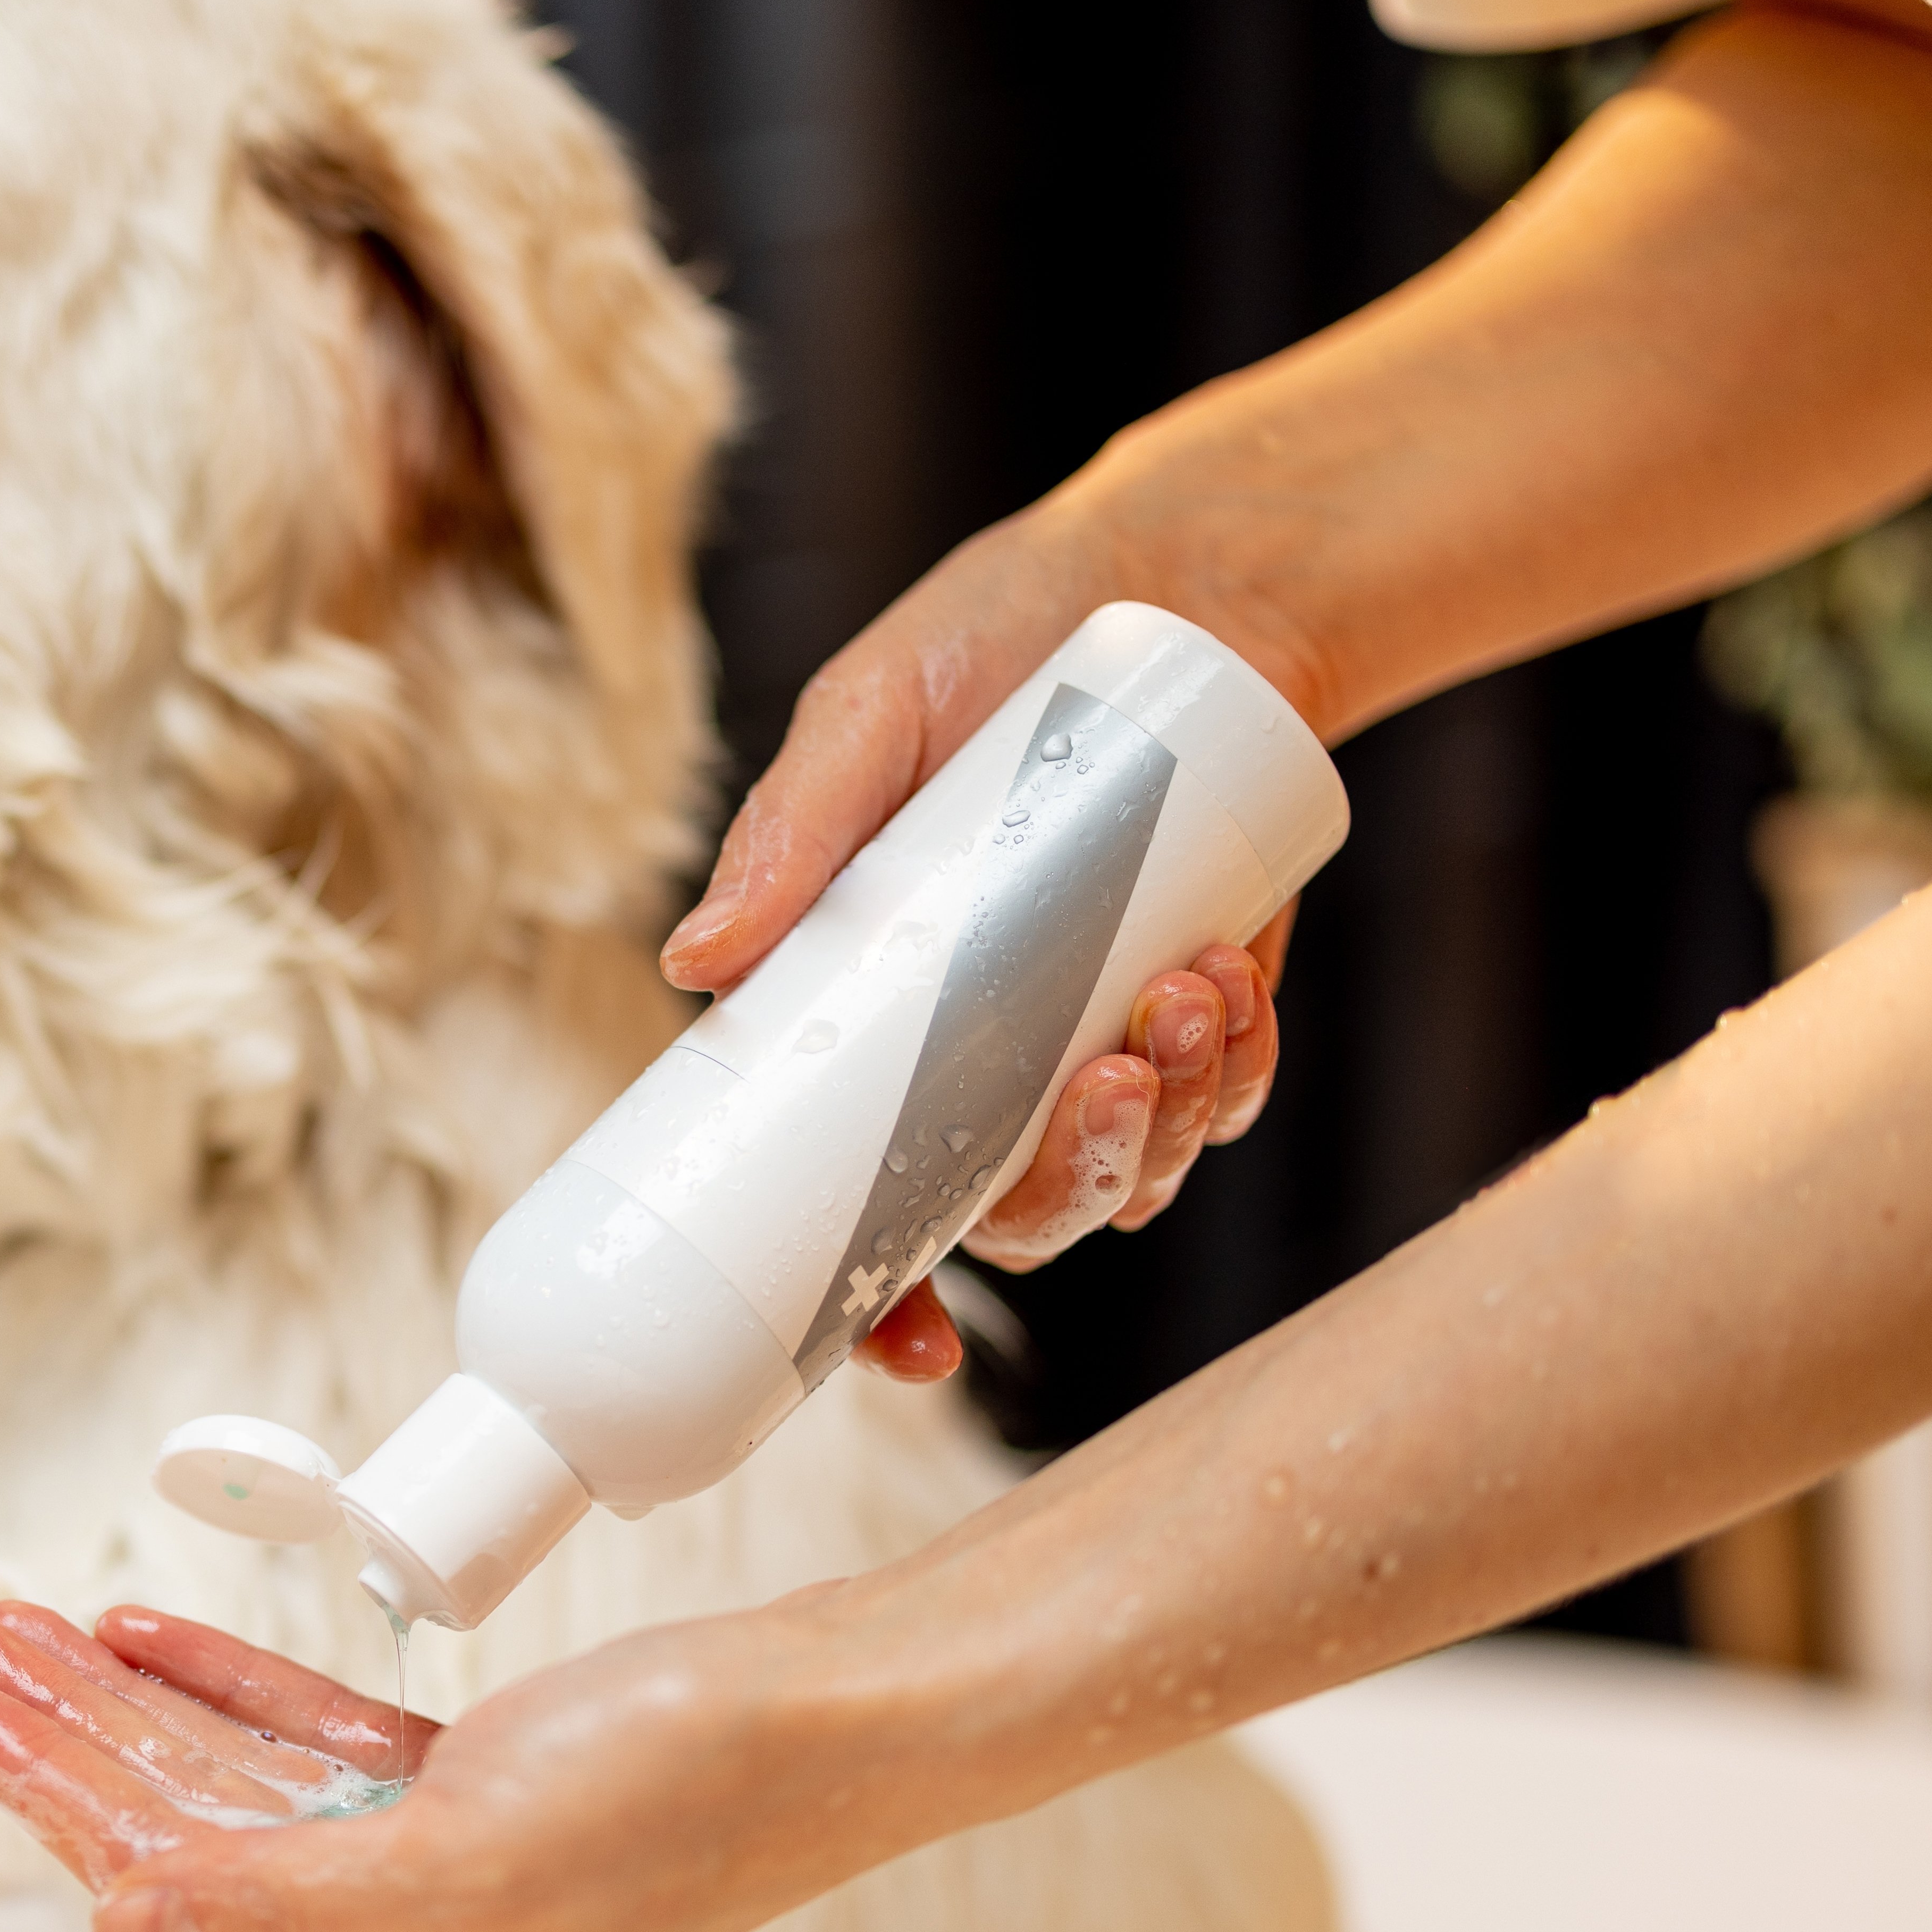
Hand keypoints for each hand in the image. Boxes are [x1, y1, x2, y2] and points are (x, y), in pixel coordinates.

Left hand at [0, 1595, 947, 1931]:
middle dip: (58, 1732)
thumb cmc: (679, 1792)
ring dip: (117, 1696)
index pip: (171, 1886)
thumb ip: (282, 1895)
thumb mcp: (463, 1861)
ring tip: (3, 1628)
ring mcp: (429, 1858)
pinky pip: (303, 1733)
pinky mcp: (466, 1780)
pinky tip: (129, 1634)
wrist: (833, 1715)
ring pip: (228, 1771)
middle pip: (181, 1826)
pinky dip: (217, 1679)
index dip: (52, 1788)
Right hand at [674, 517, 1306, 1384]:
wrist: (1180, 578)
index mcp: (866, 1021)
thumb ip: (792, 834)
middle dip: (1074, 1179)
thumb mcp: (872, 714)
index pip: (844, 1203)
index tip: (908, 1353)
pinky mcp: (1196, 1010)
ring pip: (1126, 1173)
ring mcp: (1087, 1041)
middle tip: (1113, 1076)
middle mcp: (971, 1060)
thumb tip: (690, 965)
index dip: (870, 1305)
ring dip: (1171, 1116)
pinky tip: (1232, 973)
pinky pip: (1224, 1101)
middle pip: (1011, 1215)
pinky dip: (1240, 1066)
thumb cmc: (995, 635)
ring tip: (1194, 989)